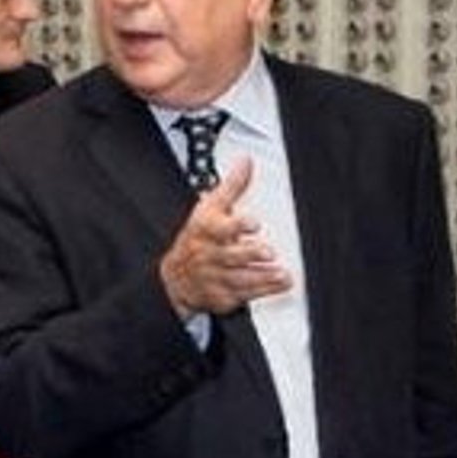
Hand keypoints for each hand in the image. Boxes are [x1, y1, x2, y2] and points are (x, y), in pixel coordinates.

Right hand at [159, 158, 292, 318]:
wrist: (174, 277)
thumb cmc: (198, 238)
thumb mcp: (210, 208)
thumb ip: (232, 186)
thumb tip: (246, 161)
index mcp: (206, 231)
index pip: (219, 227)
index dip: (236, 225)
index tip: (253, 223)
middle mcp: (209, 255)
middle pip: (229, 256)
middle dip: (249, 254)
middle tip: (269, 252)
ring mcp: (214, 277)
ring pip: (239, 279)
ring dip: (262, 277)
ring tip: (282, 274)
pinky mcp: (222, 296)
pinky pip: (243, 295)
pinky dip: (263, 290)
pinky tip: (279, 284)